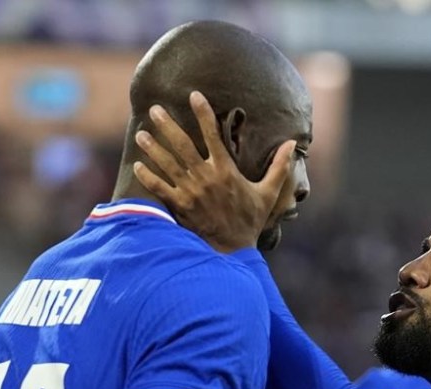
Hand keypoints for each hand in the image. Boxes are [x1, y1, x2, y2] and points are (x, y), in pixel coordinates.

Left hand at [133, 91, 296, 252]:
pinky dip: (148, 177)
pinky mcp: (180, 207)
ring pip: (167, 164)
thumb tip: (293, 144)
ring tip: (140, 134)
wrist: (233, 251)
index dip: (202, 113)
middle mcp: (206, 178)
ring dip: (152, 148)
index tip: (193, 95)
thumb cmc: (250, 220)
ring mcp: (190, 193)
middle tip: (155, 109)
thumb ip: (279, 167)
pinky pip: (160, 189)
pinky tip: (137, 166)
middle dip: (167, 126)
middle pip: (182, 145)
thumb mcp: (268, 193)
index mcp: (226, 171)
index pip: (212, 135)